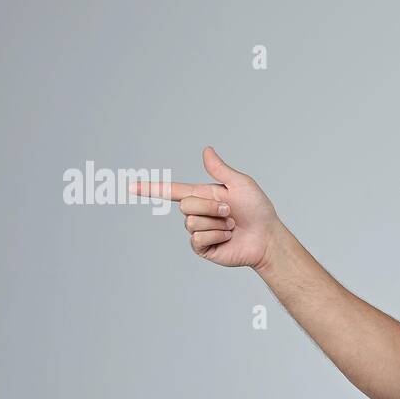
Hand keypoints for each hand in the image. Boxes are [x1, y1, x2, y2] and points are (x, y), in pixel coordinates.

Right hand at [133, 146, 282, 269]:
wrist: (267, 237)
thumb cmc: (258, 210)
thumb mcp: (240, 184)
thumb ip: (220, 169)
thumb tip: (206, 150)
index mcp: (203, 195)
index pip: (171, 191)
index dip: (151, 189)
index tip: (131, 187)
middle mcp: (198, 213)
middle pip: (186, 205)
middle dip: (211, 206)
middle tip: (231, 212)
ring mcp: (200, 231)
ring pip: (192, 222)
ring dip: (216, 222)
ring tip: (231, 225)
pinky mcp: (203, 248)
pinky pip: (198, 238)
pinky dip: (217, 235)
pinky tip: (228, 237)